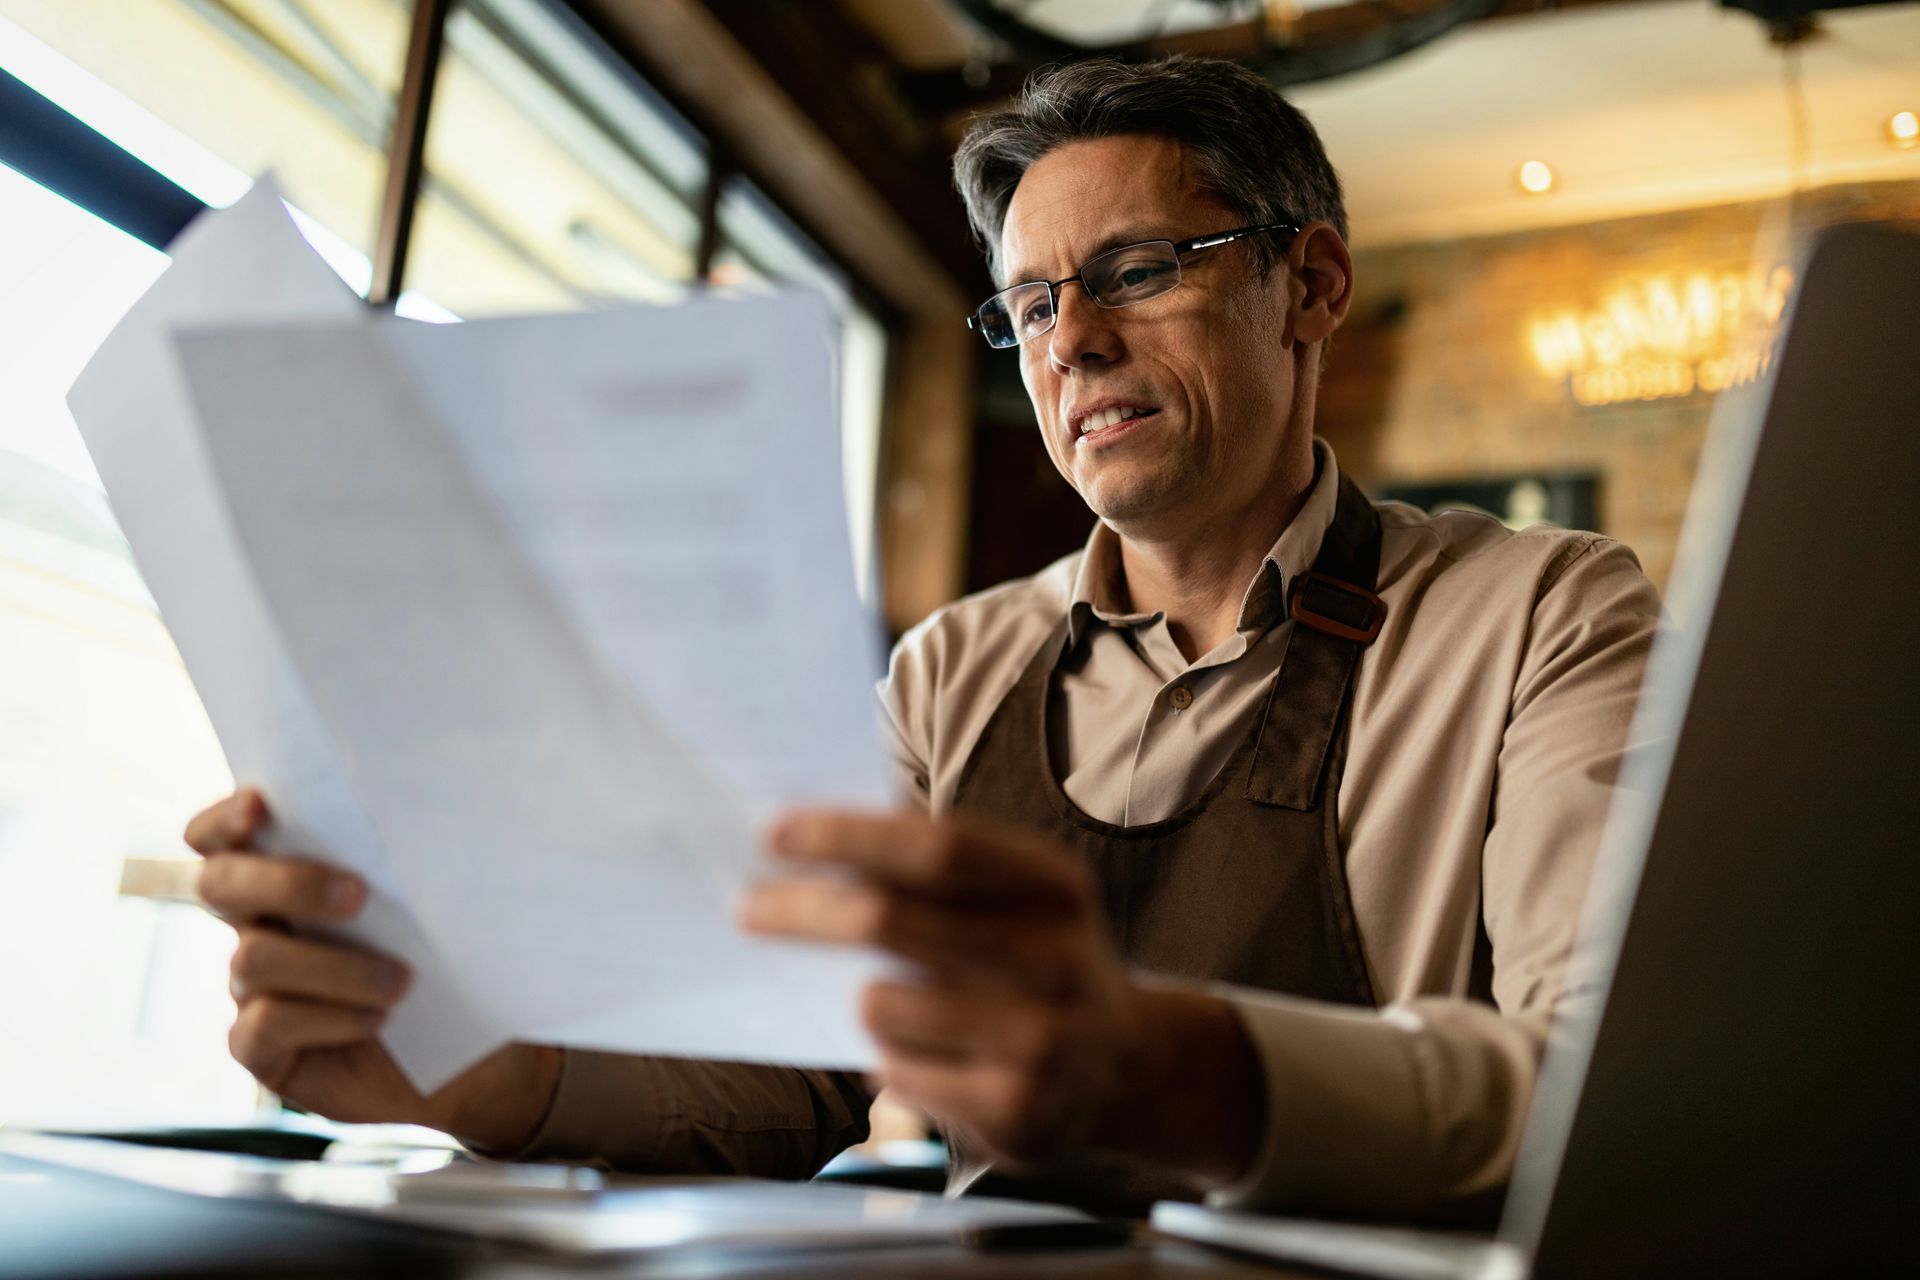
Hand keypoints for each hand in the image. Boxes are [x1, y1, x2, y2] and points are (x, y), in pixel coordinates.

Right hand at [187, 789, 559, 1150]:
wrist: (465, 1055)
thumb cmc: (450, 964)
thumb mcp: (437, 908)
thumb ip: (411, 865)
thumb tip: (432, 814)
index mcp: (287, 876)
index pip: (223, 837)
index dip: (225, 819)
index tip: (262, 805)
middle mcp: (258, 926)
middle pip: (221, 884)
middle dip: (287, 882)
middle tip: (359, 896)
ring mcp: (252, 990)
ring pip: (253, 959)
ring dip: (334, 966)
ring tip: (401, 982)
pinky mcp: (262, 1049)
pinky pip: (263, 1026)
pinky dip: (327, 1019)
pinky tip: (378, 1020)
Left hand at [739, 809, 1261, 1186]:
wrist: (1129, 1070)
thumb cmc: (1036, 963)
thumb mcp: (1017, 901)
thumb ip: (935, 872)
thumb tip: (811, 843)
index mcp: (1053, 887)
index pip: (938, 847)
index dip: (850, 836)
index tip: (774, 832)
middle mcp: (1056, 958)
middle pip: (892, 921)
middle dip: (805, 911)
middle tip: (748, 908)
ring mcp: (1042, 1039)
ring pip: (882, 1005)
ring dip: (865, 1000)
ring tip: (895, 1004)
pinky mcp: (1017, 1110)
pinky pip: (897, 1073)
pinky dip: (890, 1060)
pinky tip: (931, 1059)